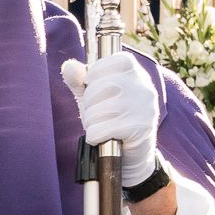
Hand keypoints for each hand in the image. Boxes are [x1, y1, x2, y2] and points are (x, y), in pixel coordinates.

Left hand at [59, 51, 161, 186]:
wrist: (130, 154)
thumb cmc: (110, 118)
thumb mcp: (91, 96)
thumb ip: (78, 80)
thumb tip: (69, 67)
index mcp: (135, 73)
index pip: (113, 61)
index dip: (95, 73)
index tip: (92, 86)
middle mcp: (144, 87)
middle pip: (102, 86)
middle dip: (89, 102)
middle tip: (94, 113)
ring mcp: (145, 108)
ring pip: (101, 110)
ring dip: (91, 122)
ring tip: (98, 126)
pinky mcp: (141, 128)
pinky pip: (104, 129)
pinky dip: (95, 136)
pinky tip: (100, 138)